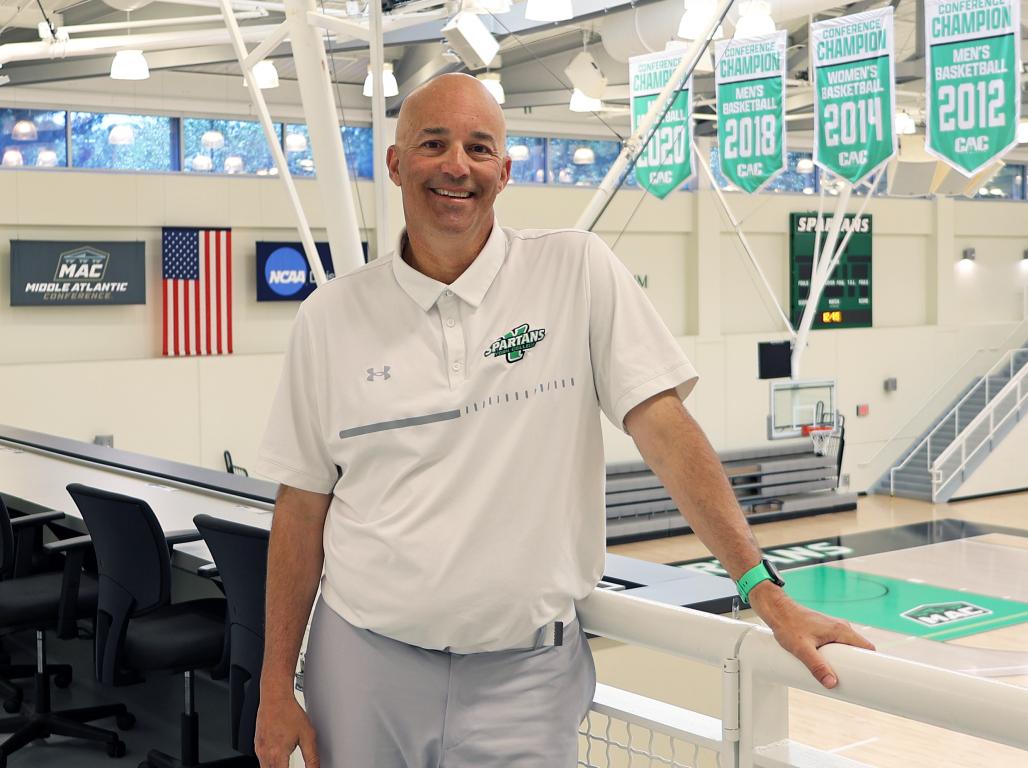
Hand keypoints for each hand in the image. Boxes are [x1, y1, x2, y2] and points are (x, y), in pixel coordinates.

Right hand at [255, 692, 319, 767]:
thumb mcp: (308, 736)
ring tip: (286, 762)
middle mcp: (265, 754)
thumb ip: (312, 757)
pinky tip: (278, 757)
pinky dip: (269, 764)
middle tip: (290, 764)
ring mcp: (259, 750)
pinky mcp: (257, 745)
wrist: (275, 698)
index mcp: (278, 754)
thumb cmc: (290, 712)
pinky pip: (261, 761)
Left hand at [748, 582, 874, 688]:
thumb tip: (832, 683)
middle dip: (856, 666)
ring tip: (836, 675)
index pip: (867, 647)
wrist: (775, 609)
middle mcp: (840, 627)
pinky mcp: (823, 629)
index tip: (870, 678)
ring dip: (843, 661)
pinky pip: (836, 644)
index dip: (872, 663)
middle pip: (857, 649)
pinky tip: (825, 664)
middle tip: (849, 681)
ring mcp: (832, 628)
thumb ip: (817, 666)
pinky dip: (835, 655)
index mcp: (841, 630)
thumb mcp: (802, 649)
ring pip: (845, 647)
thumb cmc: (788, 624)